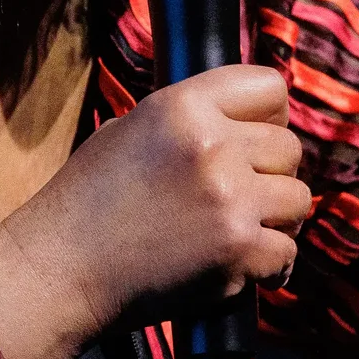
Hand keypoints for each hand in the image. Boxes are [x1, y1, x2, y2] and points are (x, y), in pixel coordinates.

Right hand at [0, 65, 308, 358]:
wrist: (60, 271)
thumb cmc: (86, 204)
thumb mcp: (131, 130)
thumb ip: (191, 120)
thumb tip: (244, 122)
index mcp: (184, 106)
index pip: (270, 87)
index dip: (268, 116)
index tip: (255, 141)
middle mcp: (213, 145)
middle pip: (289, 148)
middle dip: (270, 174)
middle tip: (237, 197)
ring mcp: (231, 198)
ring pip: (298, 199)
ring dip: (276, 219)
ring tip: (237, 230)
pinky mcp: (239, 249)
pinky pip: (286, 251)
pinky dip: (269, 265)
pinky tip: (239, 265)